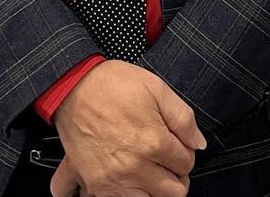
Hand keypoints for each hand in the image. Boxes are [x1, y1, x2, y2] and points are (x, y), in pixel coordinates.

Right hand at [53, 59, 204, 195]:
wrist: (71, 85)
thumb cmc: (111, 83)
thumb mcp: (155, 87)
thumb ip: (183, 117)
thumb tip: (198, 142)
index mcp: (153, 142)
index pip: (186, 162)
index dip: (185, 151)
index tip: (177, 143)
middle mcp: (136, 167)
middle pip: (174, 191)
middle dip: (176, 175)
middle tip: (168, 160)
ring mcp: (115, 180)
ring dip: (155, 189)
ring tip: (150, 171)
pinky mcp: (97, 184)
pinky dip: (126, 195)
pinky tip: (129, 180)